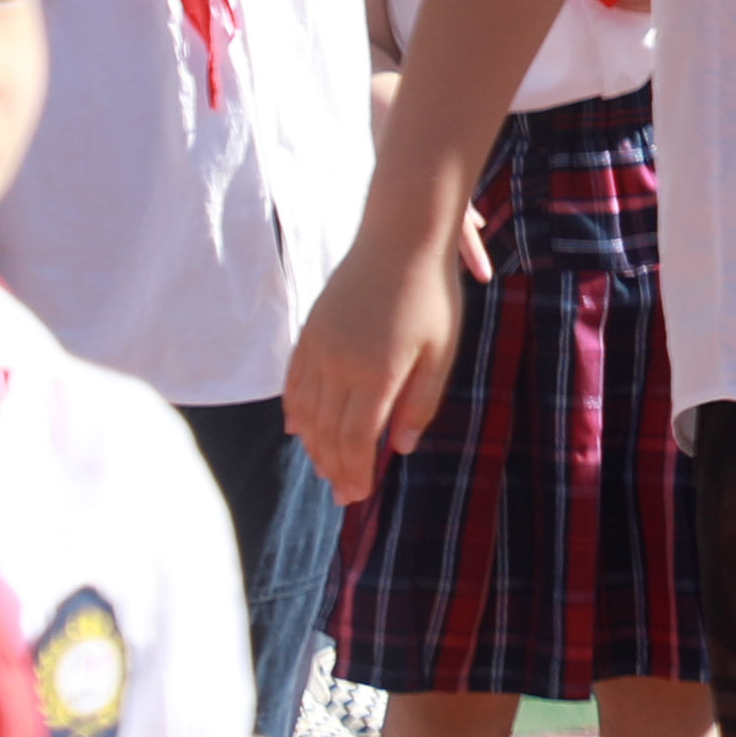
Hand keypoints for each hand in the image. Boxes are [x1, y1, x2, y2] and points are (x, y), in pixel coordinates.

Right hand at [282, 217, 468, 504]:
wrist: (399, 241)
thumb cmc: (431, 298)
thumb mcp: (441, 353)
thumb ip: (420, 402)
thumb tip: (399, 448)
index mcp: (376, 374)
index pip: (356, 439)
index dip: (355, 471)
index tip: (358, 494)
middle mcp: (338, 365)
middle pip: (327, 432)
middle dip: (334, 467)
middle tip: (342, 495)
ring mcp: (318, 348)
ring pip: (306, 412)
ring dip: (314, 445)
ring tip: (326, 469)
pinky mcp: (309, 333)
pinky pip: (294, 382)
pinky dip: (295, 411)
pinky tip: (299, 431)